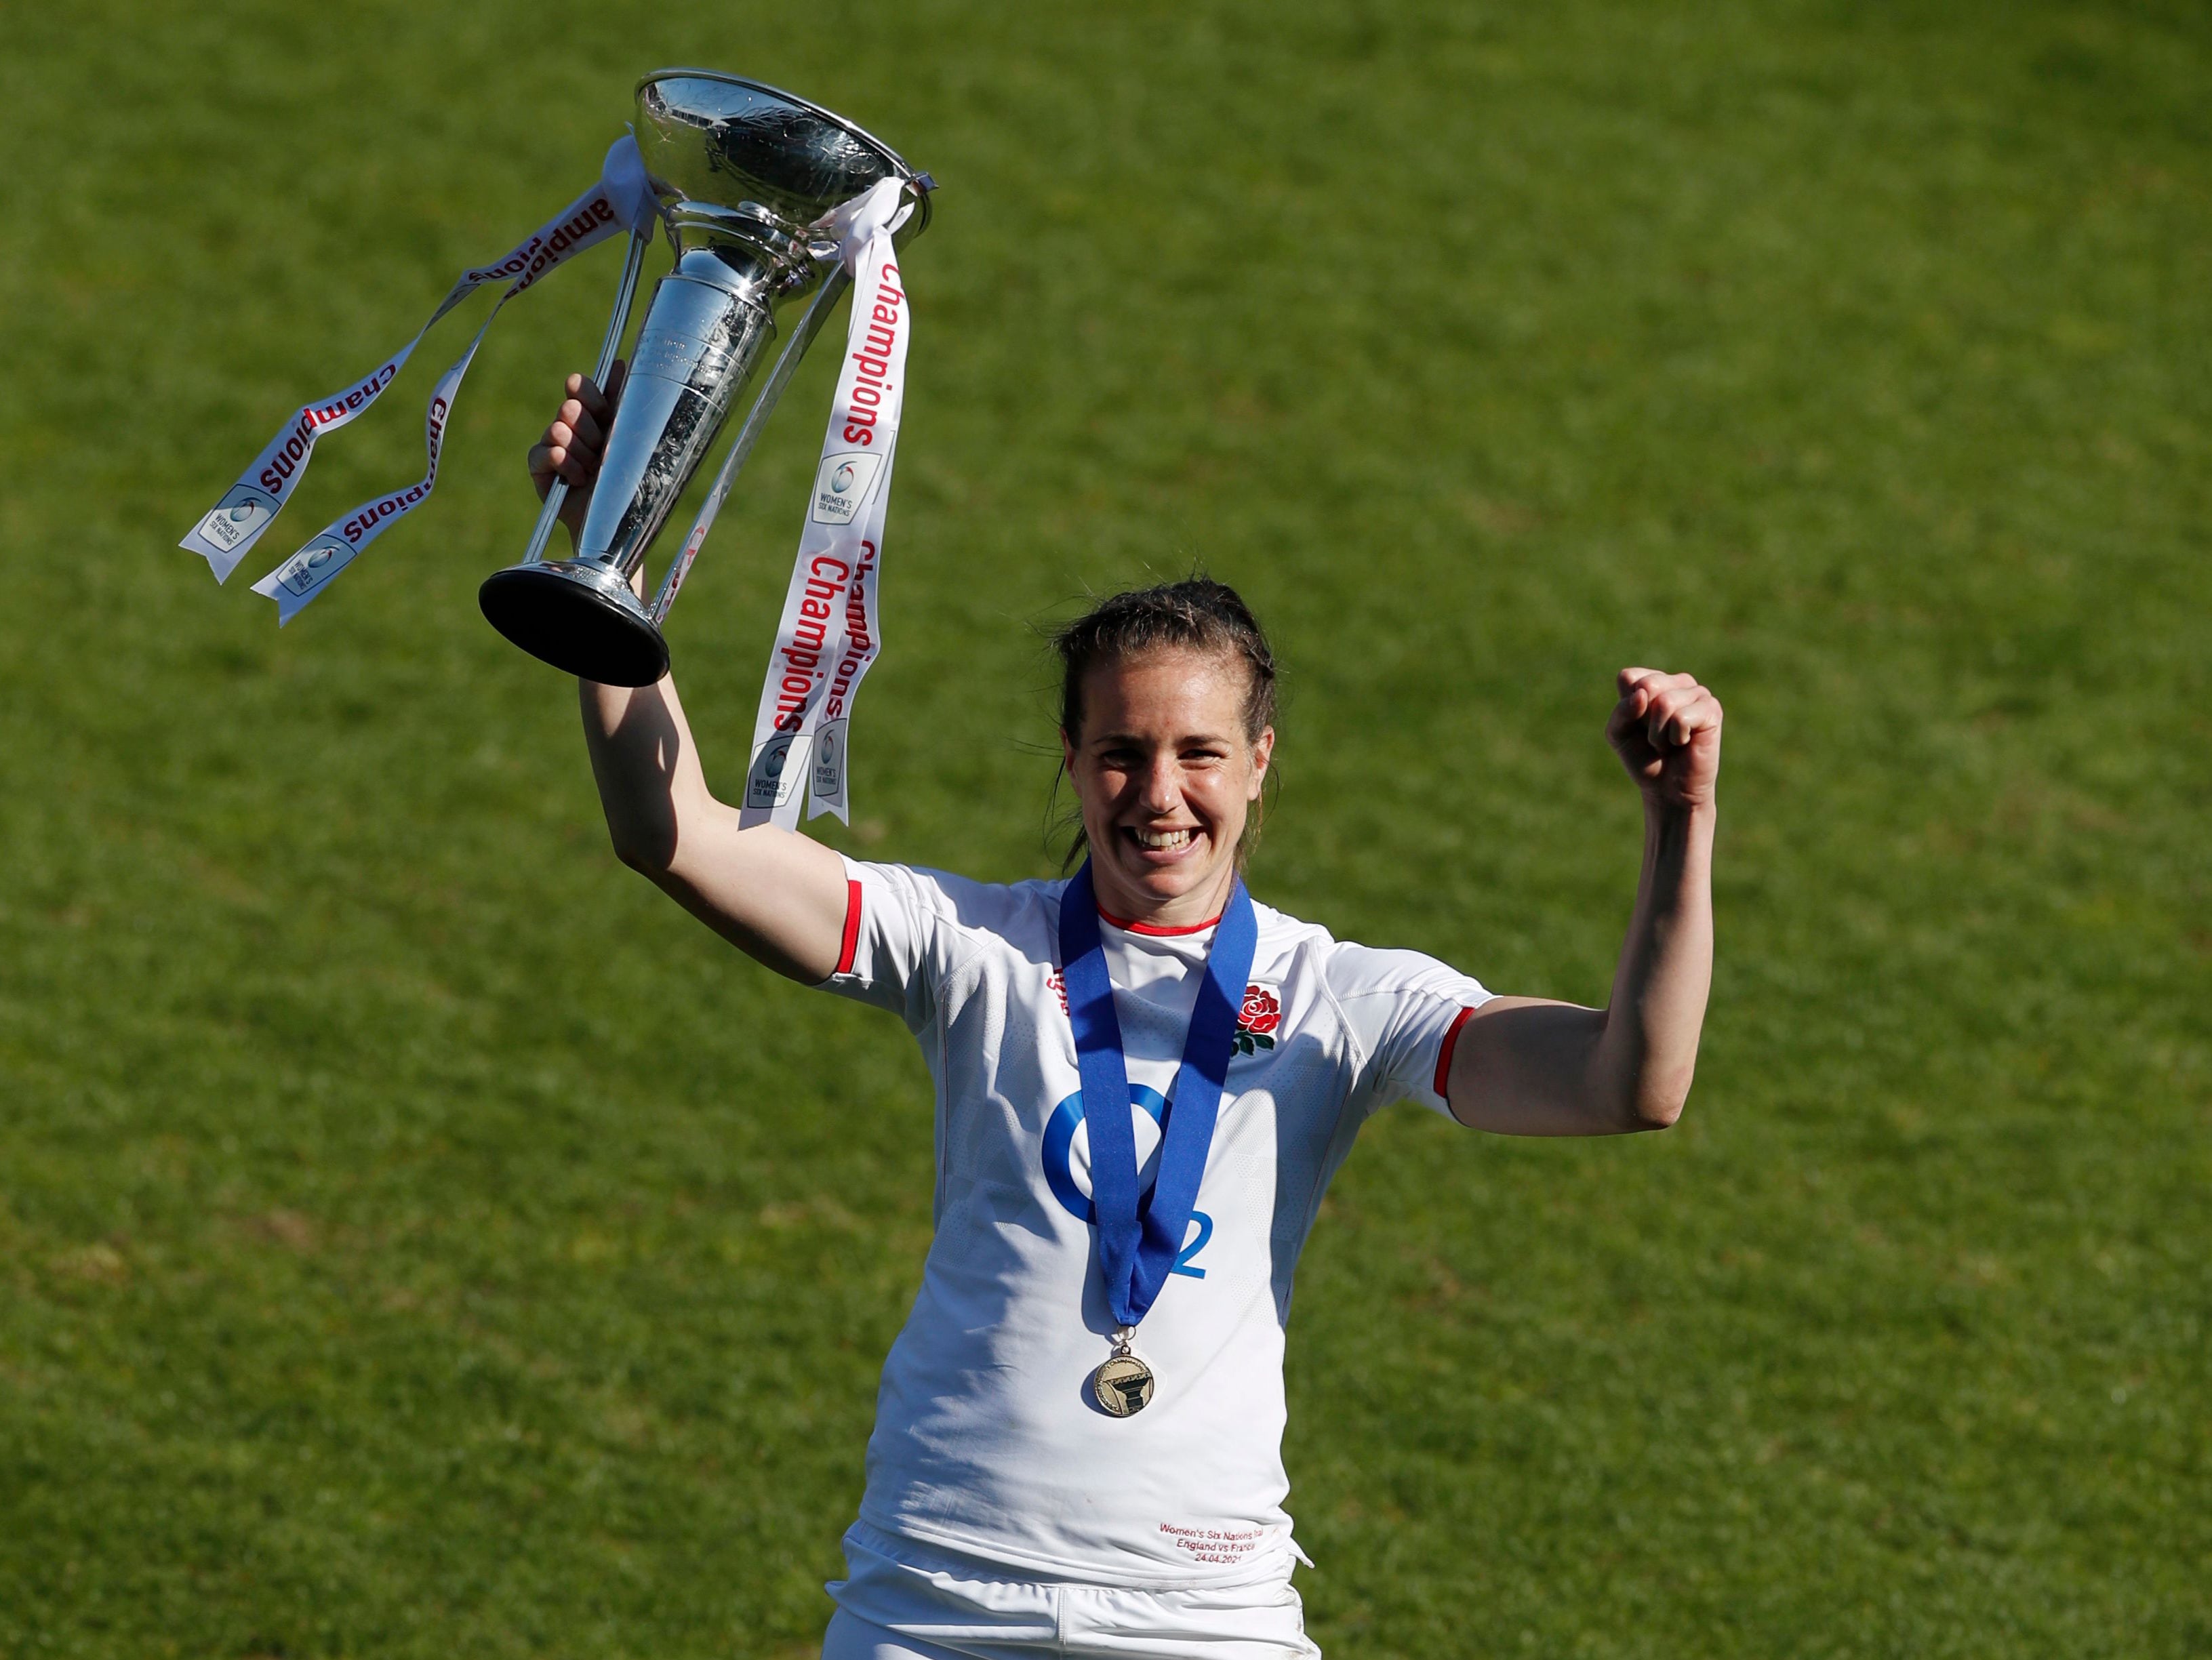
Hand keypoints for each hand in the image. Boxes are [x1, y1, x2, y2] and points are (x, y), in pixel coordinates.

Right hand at [526, 361, 626, 548]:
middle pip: (570, 408)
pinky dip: (562, 463)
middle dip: (590, 430)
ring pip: (556, 430)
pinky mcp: (540, 469)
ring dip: (579, 451)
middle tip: (601, 449)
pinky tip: (578, 478)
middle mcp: (572, 428)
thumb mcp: (628, 436)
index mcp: (595, 416)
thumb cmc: (626, 479)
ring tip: (593, 469)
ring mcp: (553, 447)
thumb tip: (622, 363)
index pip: (581, 388)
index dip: (587, 392)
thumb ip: (622, 401)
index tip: (597, 404)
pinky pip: (542, 453)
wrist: (617, 521)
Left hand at [1606, 668, 1721, 811]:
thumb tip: (1643, 694)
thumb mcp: (1619, 734)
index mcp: (1653, 681)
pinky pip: (1681, 718)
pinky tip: (1685, 743)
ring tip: (1670, 742)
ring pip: (1664, 702)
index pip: (1628, 677)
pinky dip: (1676, 737)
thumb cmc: (1644, 758)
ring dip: (1659, 733)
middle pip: (1647, 685)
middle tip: (1656, 736)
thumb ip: (1621, 711)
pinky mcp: (1712, 710)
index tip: (1638, 725)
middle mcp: (1677, 682)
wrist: (1667, 790)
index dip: (1627, 708)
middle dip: (1644, 719)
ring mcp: (1698, 693)